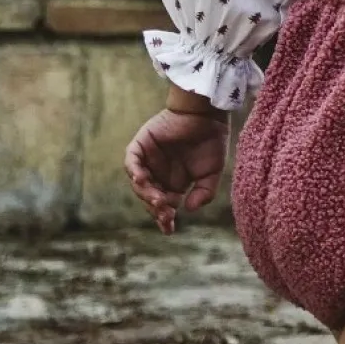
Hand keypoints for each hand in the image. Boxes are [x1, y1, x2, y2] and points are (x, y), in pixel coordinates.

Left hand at [124, 108, 228, 234]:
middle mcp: (159, 174)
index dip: (165, 218)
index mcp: (174, 183)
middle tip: (166, 214)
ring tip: (158, 200)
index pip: (164, 205)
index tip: (170, 229)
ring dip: (147, 193)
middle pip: (150, 197)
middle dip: (157, 208)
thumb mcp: (212, 173)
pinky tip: (142, 179)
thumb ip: (204, 192)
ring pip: (140, 183)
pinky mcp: (141, 145)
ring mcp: (148, 160)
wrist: (208, 114)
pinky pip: (131, 161)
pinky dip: (134, 171)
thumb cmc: (212, 141)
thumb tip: (188, 209)